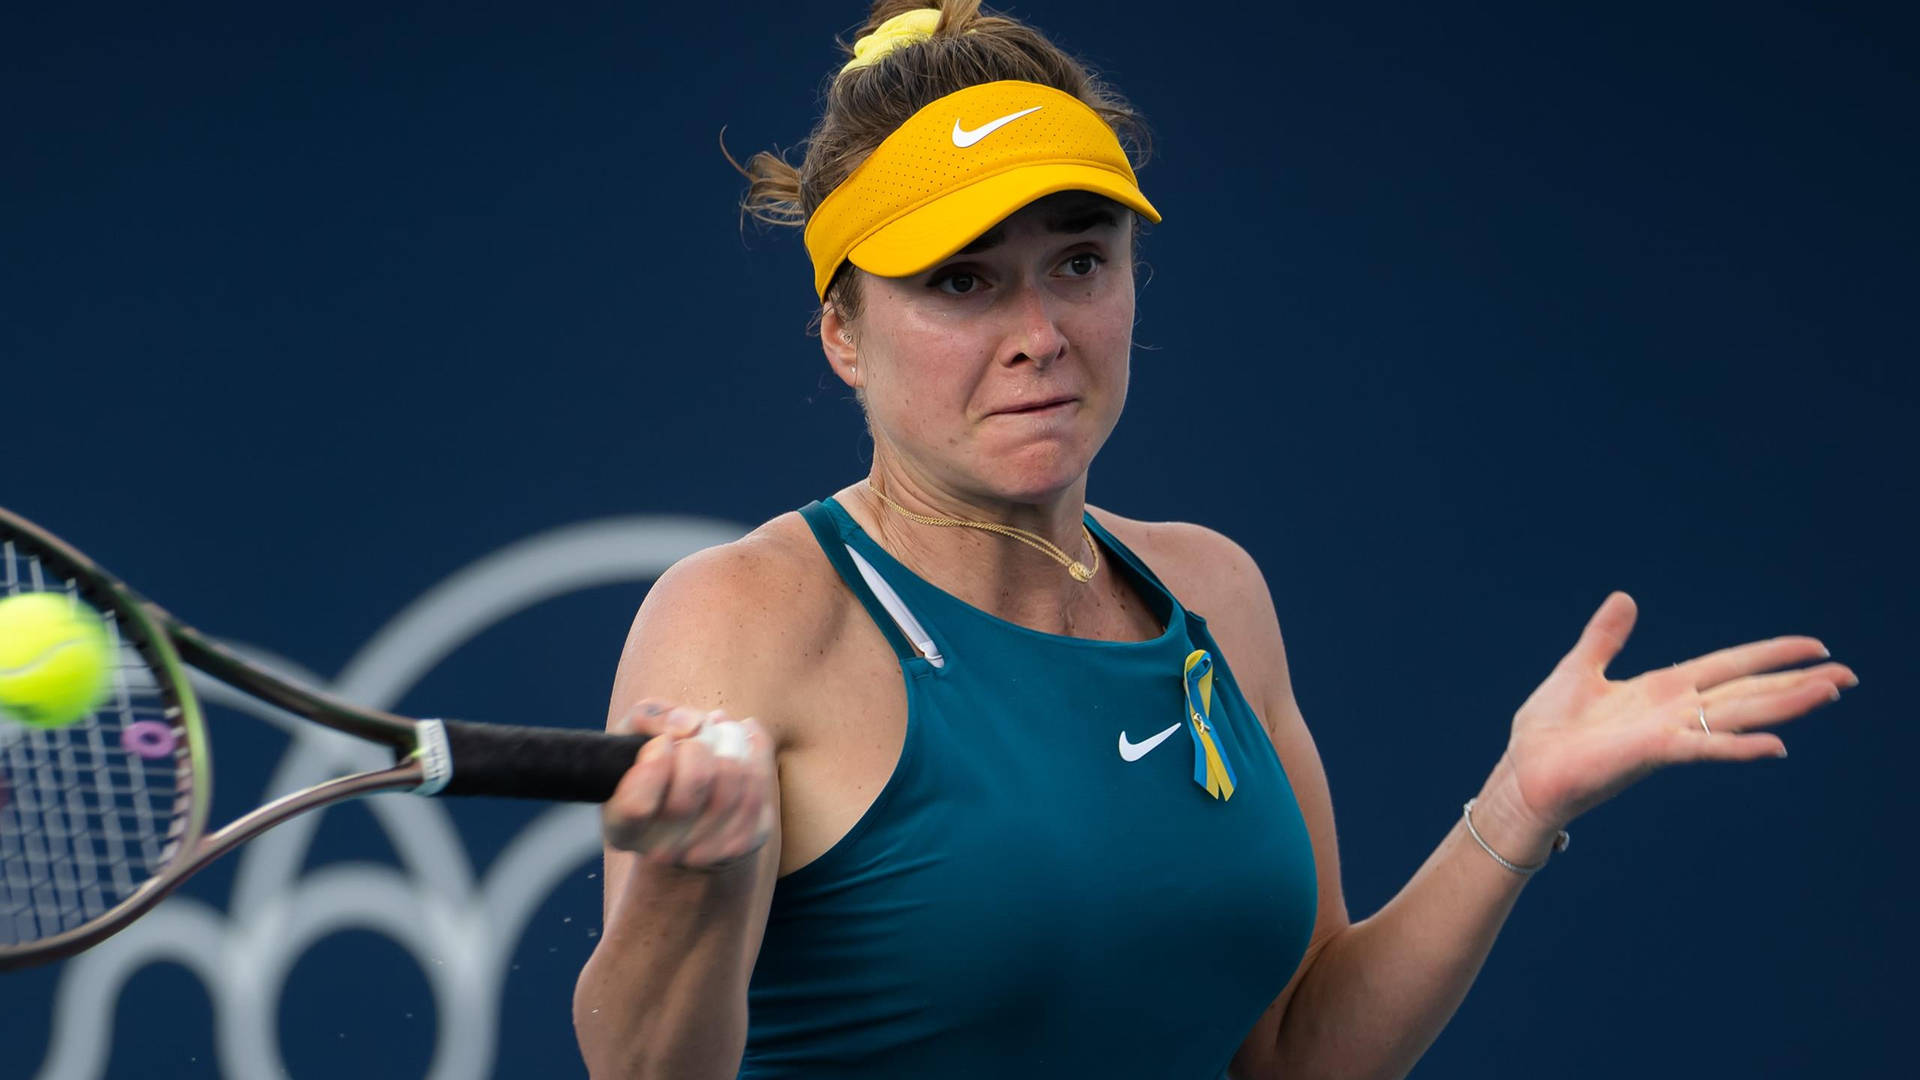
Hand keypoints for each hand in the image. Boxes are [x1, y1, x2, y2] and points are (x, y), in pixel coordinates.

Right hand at [601, 700, 775, 870]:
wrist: (689, 811)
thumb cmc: (654, 764)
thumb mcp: (632, 736)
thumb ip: (647, 719)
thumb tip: (690, 726)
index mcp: (622, 829)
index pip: (636, 805)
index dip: (654, 759)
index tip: (662, 742)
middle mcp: (661, 850)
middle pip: (697, 778)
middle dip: (700, 739)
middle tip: (696, 731)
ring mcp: (707, 852)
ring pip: (734, 774)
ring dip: (729, 737)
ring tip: (719, 730)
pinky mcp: (747, 842)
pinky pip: (761, 781)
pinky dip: (755, 747)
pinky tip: (744, 738)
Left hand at [1498, 591, 1856, 832]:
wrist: (1524, 772)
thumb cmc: (1548, 731)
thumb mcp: (1579, 670)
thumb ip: (1605, 637)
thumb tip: (1624, 598)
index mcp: (1660, 690)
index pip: (1727, 666)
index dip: (1769, 655)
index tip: (1814, 647)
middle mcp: (1673, 712)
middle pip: (1746, 692)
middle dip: (1796, 683)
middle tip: (1849, 675)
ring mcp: (1666, 734)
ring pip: (1736, 715)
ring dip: (1782, 705)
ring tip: (1829, 692)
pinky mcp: (1648, 753)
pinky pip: (1699, 747)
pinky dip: (1736, 746)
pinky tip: (1775, 746)